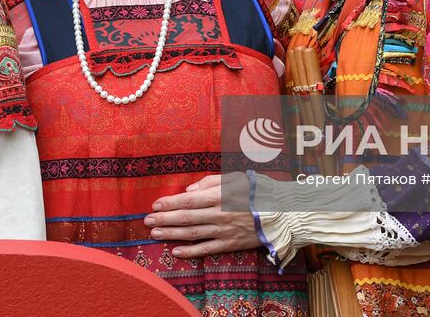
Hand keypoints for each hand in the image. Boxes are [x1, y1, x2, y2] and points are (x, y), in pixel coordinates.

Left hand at [144, 174, 258, 257]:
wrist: (282, 212)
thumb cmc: (258, 191)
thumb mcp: (236, 178)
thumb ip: (211, 182)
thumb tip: (189, 189)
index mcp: (221, 196)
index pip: (189, 200)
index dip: (171, 202)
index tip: (155, 205)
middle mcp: (220, 214)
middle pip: (187, 217)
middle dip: (165, 219)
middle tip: (147, 221)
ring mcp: (225, 231)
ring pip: (193, 233)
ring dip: (172, 234)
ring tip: (155, 234)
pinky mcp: (230, 244)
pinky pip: (207, 249)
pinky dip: (190, 251)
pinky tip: (175, 251)